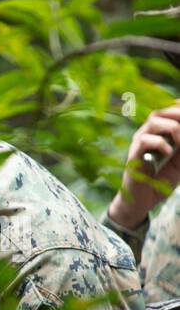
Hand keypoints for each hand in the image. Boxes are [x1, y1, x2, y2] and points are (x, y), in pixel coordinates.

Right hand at [108, 101, 179, 229]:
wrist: (144, 200)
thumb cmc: (161, 180)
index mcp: (158, 134)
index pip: (168, 112)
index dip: (178, 109)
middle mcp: (147, 135)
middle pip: (161, 112)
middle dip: (178, 114)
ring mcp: (138, 144)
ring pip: (153, 121)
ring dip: (172, 127)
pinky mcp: (133, 156)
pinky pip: (145, 141)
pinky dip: (160, 143)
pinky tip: (168, 152)